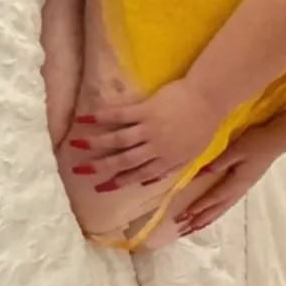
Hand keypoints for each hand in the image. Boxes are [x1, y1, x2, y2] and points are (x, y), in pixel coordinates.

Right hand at [75, 78, 223, 190]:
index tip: (101, 187)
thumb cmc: (203, 125)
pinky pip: (120, 115)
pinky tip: (84, 119)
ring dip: (95, 143)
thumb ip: (170, 168)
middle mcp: (156, 147)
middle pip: (124, 160)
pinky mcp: (146, 109)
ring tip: (76, 145)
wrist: (209, 97)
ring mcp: (150, 128)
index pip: (139, 174)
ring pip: (118, 139)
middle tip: (79, 171)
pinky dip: (101, 117)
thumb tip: (146, 183)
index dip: (119, 182)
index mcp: (168, 159)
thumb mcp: (191, 154)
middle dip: (100, 167)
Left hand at [175, 127, 278, 235]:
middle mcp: (240, 189)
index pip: (215, 197)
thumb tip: (199, 173)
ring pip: (223, 208)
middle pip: (218, 208)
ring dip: (208, 219)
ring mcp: (244, 188)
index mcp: (238, 181)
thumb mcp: (236, 149)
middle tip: (183, 230)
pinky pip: (228, 204)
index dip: (200, 206)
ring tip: (194, 228)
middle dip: (201, 219)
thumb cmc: (256, 142)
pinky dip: (217, 212)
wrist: (277, 140)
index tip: (185, 215)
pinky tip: (213, 214)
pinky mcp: (245, 184)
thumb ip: (218, 162)